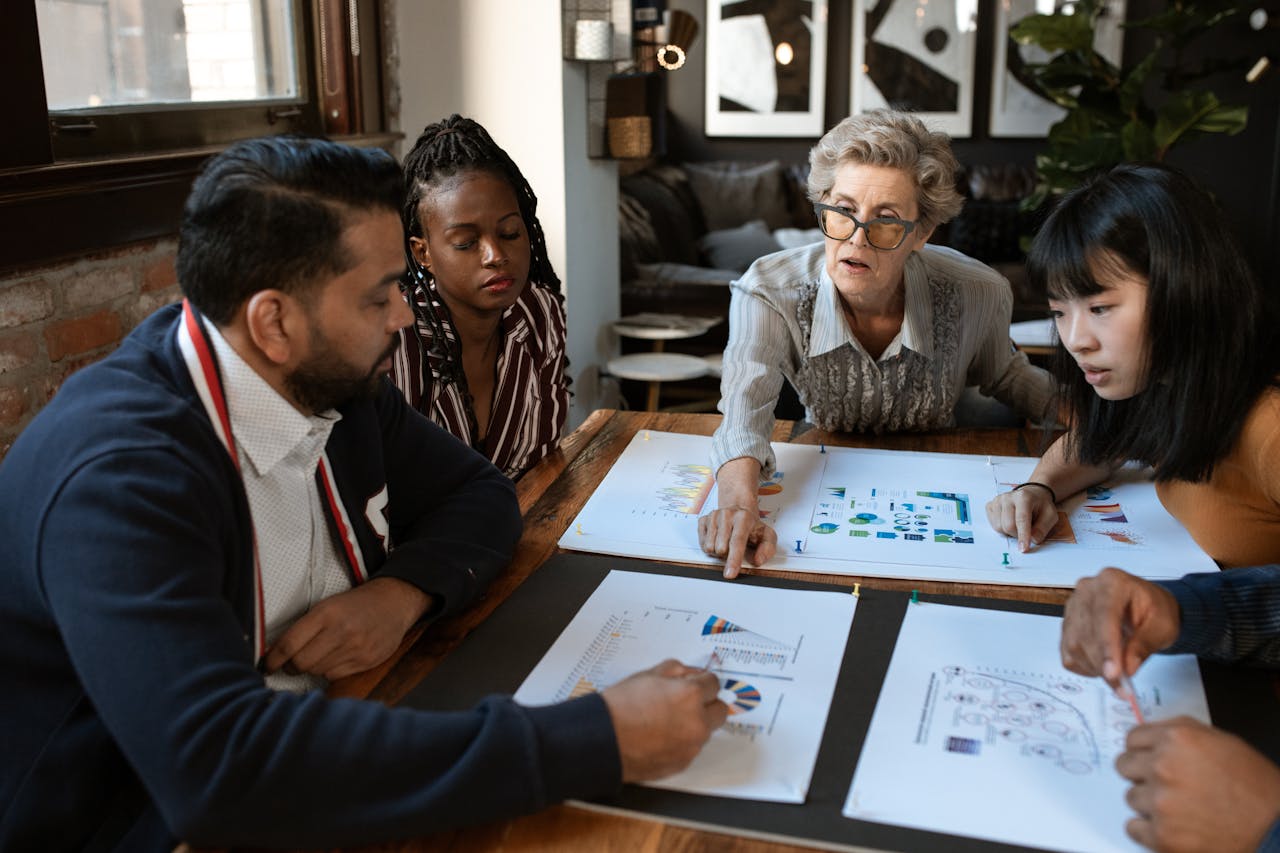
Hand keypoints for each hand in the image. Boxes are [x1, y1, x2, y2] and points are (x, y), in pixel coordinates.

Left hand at [263, 576, 431, 680]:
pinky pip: (335, 676)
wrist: (394, 602)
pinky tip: (336, 658)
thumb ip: (304, 628)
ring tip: (318, 656)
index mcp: (327, 613)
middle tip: (290, 664)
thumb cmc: (357, 603)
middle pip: (301, 663)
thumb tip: (277, 651)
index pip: (289, 645)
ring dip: (312, 668)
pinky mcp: (367, 661)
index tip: (266, 665)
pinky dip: (329, 671)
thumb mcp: (328, 606)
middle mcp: (341, 631)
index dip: (273, 659)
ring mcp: (356, 648)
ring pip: (317, 671)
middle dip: (291, 667)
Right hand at [602, 659, 728, 781]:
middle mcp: (697, 722)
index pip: (714, 684)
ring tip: (667, 721)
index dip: (701, 682)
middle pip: (720, 710)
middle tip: (686, 702)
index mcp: (691, 695)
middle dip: (707, 704)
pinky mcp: (683, 763)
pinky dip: (683, 742)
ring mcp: (691, 746)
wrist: (603, 739)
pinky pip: (692, 748)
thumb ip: (678, 670)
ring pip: (706, 731)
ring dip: (695, 724)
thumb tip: (692, 673)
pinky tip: (661, 736)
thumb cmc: (621, 706)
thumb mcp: (648, 675)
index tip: (694, 684)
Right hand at [698, 503, 775, 578]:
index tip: (730, 574)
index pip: (737, 542)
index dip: (733, 560)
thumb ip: (767, 549)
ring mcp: (713, 517)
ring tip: (727, 543)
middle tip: (734, 547)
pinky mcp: (703, 520)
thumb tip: (757, 560)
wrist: (739, 509)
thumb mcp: (767, 535)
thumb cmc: (752, 525)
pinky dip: (710, 546)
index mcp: (743, 517)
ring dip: (718, 551)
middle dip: (727, 554)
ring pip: (709, 547)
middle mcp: (726, 515)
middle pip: (721, 548)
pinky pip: (702, 544)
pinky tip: (718, 539)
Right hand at [985, 483, 1058, 551]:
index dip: (1023, 535)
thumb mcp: (1050, 515)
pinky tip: (1009, 522)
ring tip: (1018, 525)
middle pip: (1008, 525)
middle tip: (1026, 532)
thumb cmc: (1040, 505)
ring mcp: (997, 501)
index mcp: (1024, 497)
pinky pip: (992, 524)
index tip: (1024, 549)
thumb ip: (1043, 528)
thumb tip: (1033, 539)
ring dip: (1009, 532)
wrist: (1031, 494)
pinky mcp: (990, 506)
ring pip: (998, 527)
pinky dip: (1001, 528)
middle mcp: (1008, 497)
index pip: (1021, 519)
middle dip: (1017, 535)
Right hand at [1060, 567, 1179, 690]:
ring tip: (1119, 677)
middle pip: (1086, 633)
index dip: (1107, 646)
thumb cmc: (1155, 611)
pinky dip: (1086, 667)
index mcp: (1113, 582)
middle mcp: (1087, 590)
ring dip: (1096, 668)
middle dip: (1104, 664)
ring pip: (1074, 645)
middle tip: (1123, 688)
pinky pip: (1068, 653)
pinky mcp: (1067, 624)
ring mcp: (1073, 607)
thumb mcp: (1163, 626)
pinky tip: (1104, 666)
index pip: (1104, 615)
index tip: (1114, 673)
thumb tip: (1127, 667)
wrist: (1146, 607)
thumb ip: (1144, 645)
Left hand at [1117, 717, 1279, 851]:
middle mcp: (1163, 767)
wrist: (1274, 830)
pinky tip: (1171, 826)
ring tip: (1178, 807)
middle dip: (1142, 774)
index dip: (1142, 749)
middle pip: (1124, 766)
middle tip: (1164, 784)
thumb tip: (1153, 734)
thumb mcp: (1221, 742)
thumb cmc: (1255, 787)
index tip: (1148, 758)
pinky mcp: (1161, 835)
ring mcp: (1160, 803)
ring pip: (1131, 797)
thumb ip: (1181, 732)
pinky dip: (1148, 829)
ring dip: (1148, 803)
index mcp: (1177, 739)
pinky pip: (1133, 827)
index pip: (1132, 738)